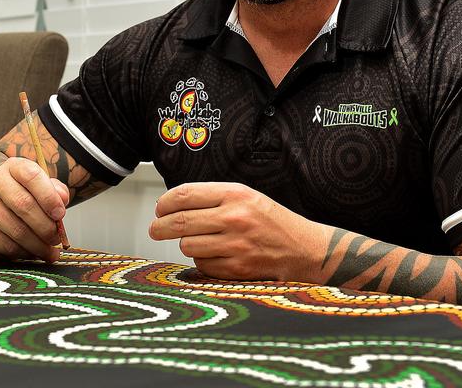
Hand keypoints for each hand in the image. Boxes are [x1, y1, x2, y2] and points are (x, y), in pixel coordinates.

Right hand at [0, 156, 69, 262]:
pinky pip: (5, 246)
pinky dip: (23, 253)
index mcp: (13, 167)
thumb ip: (56, 190)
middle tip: (57, 238)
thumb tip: (62, 198)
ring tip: (49, 251)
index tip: (60, 214)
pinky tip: (32, 253)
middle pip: (24, 205)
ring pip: (16, 230)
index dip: (49, 197)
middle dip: (46, 227)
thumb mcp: (41, 187)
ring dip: (38, 245)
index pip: (31, 176)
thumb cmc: (23, 196)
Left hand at [148, 182, 321, 281]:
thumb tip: (171, 204)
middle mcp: (234, 217)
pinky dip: (203, 261)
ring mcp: (235, 245)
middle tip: (155, 229)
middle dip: (160, 226)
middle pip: (180, 222)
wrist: (305, 249)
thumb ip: (213, 198)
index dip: (165, 202)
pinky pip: (202, 265)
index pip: (185, 194)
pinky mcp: (237, 268)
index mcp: (235, 194)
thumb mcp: (247, 197)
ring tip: (198, 241)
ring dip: (186, 244)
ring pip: (187, 245)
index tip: (159, 208)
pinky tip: (215, 255)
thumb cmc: (271, 222)